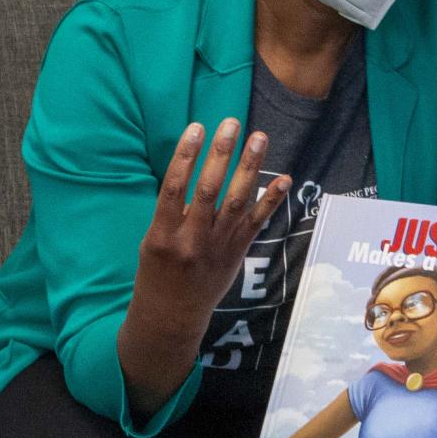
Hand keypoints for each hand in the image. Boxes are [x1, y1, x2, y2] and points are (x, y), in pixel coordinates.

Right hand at [133, 121, 286, 333]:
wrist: (172, 315)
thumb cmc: (158, 271)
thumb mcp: (152, 240)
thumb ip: (171, 211)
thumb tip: (192, 170)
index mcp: (162, 234)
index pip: (174, 187)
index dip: (185, 155)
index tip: (196, 127)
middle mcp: (191, 240)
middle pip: (208, 190)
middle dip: (221, 153)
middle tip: (231, 123)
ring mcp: (217, 247)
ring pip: (236, 201)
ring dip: (249, 167)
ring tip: (258, 138)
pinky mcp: (236, 253)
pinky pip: (256, 223)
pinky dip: (271, 200)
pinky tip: (284, 179)